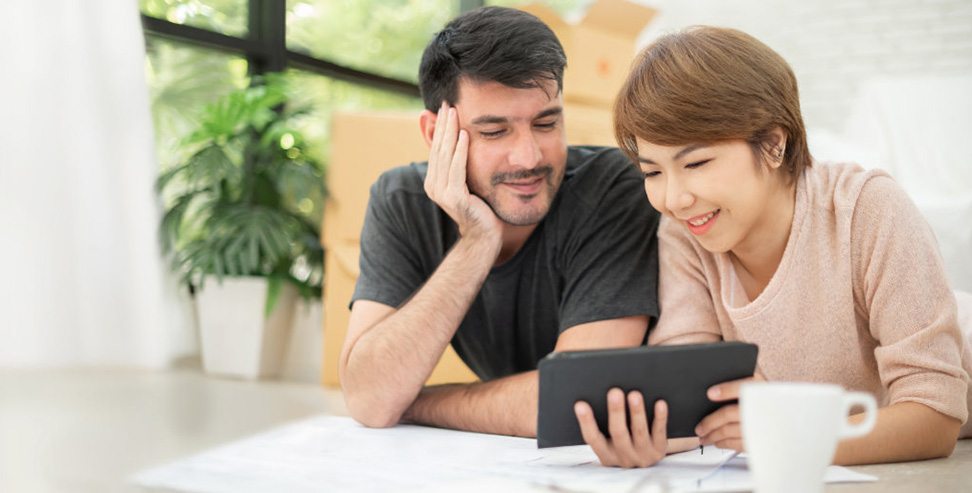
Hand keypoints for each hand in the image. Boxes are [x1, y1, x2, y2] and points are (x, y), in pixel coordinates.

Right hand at [423, 103, 502, 244]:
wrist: (484, 235)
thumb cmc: (479, 207)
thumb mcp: (466, 181)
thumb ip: (459, 164)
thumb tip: (458, 139)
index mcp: (433, 180)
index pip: (436, 147)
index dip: (440, 126)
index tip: (446, 106)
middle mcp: (433, 185)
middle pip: (438, 148)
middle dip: (443, 124)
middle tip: (447, 103)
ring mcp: (441, 192)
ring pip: (446, 155)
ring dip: (450, 132)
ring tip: (454, 112)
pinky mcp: (454, 198)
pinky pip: (457, 169)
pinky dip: (461, 151)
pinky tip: (465, 135)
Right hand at [575, 388, 667, 467]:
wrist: (648, 457)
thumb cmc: (624, 441)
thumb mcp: (611, 441)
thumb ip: (603, 423)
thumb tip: (598, 393)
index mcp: (606, 455)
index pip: (592, 438)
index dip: (586, 422)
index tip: (580, 404)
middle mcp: (623, 457)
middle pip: (618, 433)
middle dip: (616, 412)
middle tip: (614, 392)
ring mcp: (642, 455)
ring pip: (639, 432)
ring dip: (637, 412)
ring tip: (635, 394)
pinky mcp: (659, 450)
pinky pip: (660, 432)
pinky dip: (660, 418)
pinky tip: (659, 404)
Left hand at [695, 372, 765, 450]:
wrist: (787, 420)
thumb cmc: (765, 401)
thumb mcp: (756, 387)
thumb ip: (737, 386)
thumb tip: (712, 393)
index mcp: (760, 389)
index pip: (742, 387)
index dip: (726, 390)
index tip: (710, 394)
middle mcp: (761, 407)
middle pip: (728, 414)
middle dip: (709, 422)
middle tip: (698, 428)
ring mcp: (761, 426)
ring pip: (728, 431)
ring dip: (712, 435)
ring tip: (703, 436)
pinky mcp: (760, 441)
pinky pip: (736, 444)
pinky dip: (723, 443)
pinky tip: (717, 442)